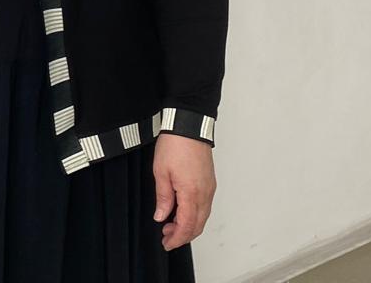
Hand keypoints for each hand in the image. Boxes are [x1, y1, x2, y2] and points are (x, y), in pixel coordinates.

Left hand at [153, 134, 215, 250]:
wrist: (189, 127)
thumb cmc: (175, 145)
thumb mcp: (160, 172)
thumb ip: (163, 197)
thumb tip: (161, 216)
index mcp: (191, 193)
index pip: (187, 225)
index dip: (177, 238)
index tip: (167, 243)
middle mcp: (205, 194)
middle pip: (198, 225)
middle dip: (183, 235)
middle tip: (166, 237)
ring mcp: (209, 189)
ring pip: (202, 217)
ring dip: (188, 225)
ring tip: (170, 225)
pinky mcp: (210, 183)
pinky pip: (204, 206)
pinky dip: (194, 215)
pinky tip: (181, 212)